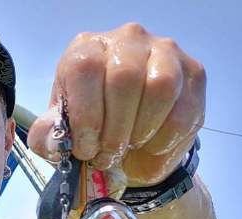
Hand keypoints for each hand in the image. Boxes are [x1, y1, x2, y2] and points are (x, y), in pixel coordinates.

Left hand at [29, 23, 204, 184]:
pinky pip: (183, 109)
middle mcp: (127, 40)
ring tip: (129, 147)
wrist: (133, 148)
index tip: (85, 149)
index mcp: (87, 50)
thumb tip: (54, 141)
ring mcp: (164, 52)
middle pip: (124, 78)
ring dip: (141, 131)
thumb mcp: (63, 137)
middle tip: (108, 155)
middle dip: (114, 130)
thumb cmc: (94, 133)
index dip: (86, 117)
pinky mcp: (193, 74)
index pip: (85, 69)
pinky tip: (150, 146)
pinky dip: (163, 140)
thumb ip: (48, 138)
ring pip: (160, 87)